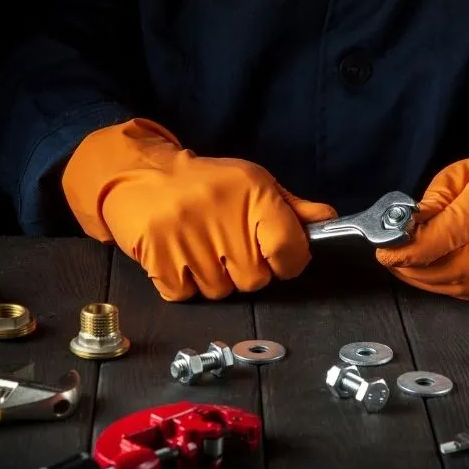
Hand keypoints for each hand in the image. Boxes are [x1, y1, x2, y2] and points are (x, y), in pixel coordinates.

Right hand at [61, 118, 336, 299]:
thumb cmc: (204, 182)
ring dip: (213, 277)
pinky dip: (183, 284)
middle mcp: (223, 215)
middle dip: (245, 269)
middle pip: (254, 280)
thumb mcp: (253, 182)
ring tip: (200, 246)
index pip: (289, 249)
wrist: (139, 174)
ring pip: (219, 291)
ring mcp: (188, 238)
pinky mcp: (157, 257)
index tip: (276, 255)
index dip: (287, 261)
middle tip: (227, 245)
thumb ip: (292, 208)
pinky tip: (179, 256)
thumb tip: (329, 220)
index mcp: (254, 194)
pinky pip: (184, 295)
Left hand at [375, 124, 468, 299]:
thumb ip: (435, 201)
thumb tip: (405, 228)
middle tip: (390, 259)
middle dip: (415, 267)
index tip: (387, 250)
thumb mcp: (464, 172)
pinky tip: (436, 271)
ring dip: (427, 279)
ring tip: (407, 265)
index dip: (418, 246)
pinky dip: (449, 285)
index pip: (456, 229)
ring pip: (463, 285)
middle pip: (458, 265)